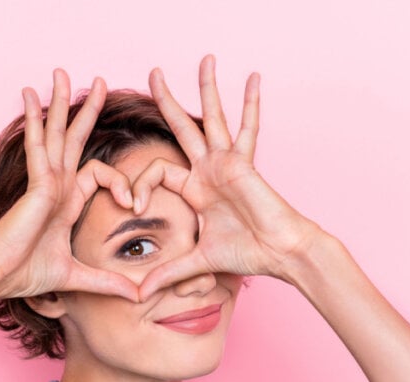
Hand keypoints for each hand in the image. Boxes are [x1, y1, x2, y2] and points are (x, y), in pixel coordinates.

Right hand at [0, 70, 139, 301]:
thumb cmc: (27, 275)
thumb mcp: (78, 277)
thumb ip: (107, 283)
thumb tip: (137, 297)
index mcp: (66, 201)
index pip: (99, 173)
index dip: (122, 184)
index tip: (134, 205)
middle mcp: (56, 185)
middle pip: (73, 138)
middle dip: (86, 110)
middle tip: (99, 81)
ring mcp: (45, 181)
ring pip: (55, 133)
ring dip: (60, 103)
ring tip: (63, 72)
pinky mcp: (36, 184)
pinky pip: (39, 145)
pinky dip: (35, 120)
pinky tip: (33, 96)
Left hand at [135, 55, 324, 298]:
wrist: (280, 253)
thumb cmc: (248, 254)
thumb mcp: (197, 262)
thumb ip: (168, 272)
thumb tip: (139, 294)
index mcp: (196, 190)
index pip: (158, 172)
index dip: (137, 186)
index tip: (130, 207)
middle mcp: (210, 170)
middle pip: (182, 128)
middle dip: (166, 101)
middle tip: (152, 72)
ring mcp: (227, 162)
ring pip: (212, 117)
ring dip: (206, 87)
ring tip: (205, 58)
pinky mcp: (242, 162)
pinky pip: (246, 126)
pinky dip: (250, 103)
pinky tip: (253, 77)